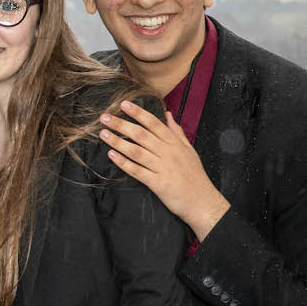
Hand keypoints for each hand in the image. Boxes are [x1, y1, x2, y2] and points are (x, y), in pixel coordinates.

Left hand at [99, 102, 230, 240]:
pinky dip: (123, 163)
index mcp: (174, 144)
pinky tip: (111, 155)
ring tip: (103, 134)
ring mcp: (162, 168)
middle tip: (105, 118)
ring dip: (118, 142)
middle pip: (141, 135)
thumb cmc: (195, 176)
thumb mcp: (189, 150)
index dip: (138, 113)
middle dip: (122, 124)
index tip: (124, 104)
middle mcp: (167, 153)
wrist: (202, 201)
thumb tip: (168, 115)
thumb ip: (177, 132)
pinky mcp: (157, 183)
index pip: (154, 123)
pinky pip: (137, 171)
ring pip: (136, 151)